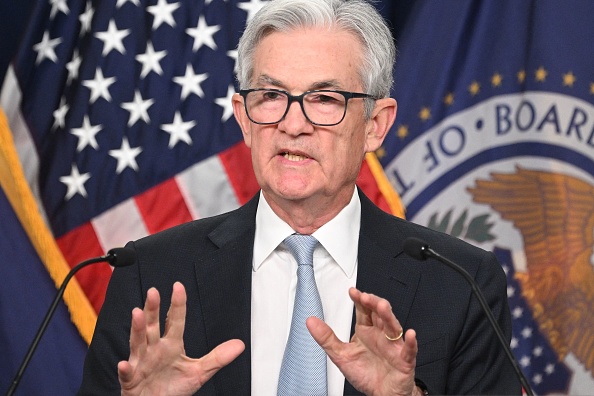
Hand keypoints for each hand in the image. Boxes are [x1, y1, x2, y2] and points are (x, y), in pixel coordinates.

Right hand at [117, 282, 244, 395]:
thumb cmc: (173, 387)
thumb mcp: (199, 372)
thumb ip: (218, 357)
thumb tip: (240, 345)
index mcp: (171, 345)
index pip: (175, 321)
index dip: (178, 304)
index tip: (179, 286)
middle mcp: (154, 349)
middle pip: (153, 325)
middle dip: (153, 309)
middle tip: (154, 292)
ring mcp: (141, 363)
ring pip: (138, 343)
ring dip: (137, 329)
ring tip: (137, 314)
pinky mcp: (131, 380)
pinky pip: (127, 374)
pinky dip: (125, 369)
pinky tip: (124, 364)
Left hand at [307, 287, 417, 395]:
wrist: (381, 395)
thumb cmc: (365, 374)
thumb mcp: (341, 355)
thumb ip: (326, 338)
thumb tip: (311, 322)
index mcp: (366, 331)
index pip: (364, 310)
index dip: (360, 300)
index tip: (353, 292)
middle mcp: (380, 335)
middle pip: (379, 314)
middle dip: (373, 303)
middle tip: (365, 297)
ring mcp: (393, 346)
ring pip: (393, 327)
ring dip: (388, 316)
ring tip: (382, 307)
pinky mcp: (404, 360)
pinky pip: (409, 350)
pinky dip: (411, 342)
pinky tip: (410, 334)